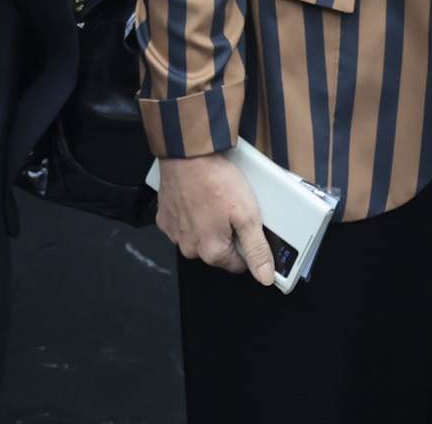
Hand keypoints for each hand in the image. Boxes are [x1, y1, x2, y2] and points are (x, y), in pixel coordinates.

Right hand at [155, 152, 276, 285]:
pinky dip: (192, 215)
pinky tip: (200, 199)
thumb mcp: (247, 215)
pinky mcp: (165, 219)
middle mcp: (190, 248)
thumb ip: (257, 248)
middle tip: (233, 209)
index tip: (249, 228)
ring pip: (200, 238)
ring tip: (217, 200)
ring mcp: (176, 234)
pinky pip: (184, 225)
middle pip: (219, 251)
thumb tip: (265, 276)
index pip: (238, 264)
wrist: (187, 156)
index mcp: (212, 251)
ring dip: (209, 224)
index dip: (248, 245)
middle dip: (228, 234)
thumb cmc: (215, 180)